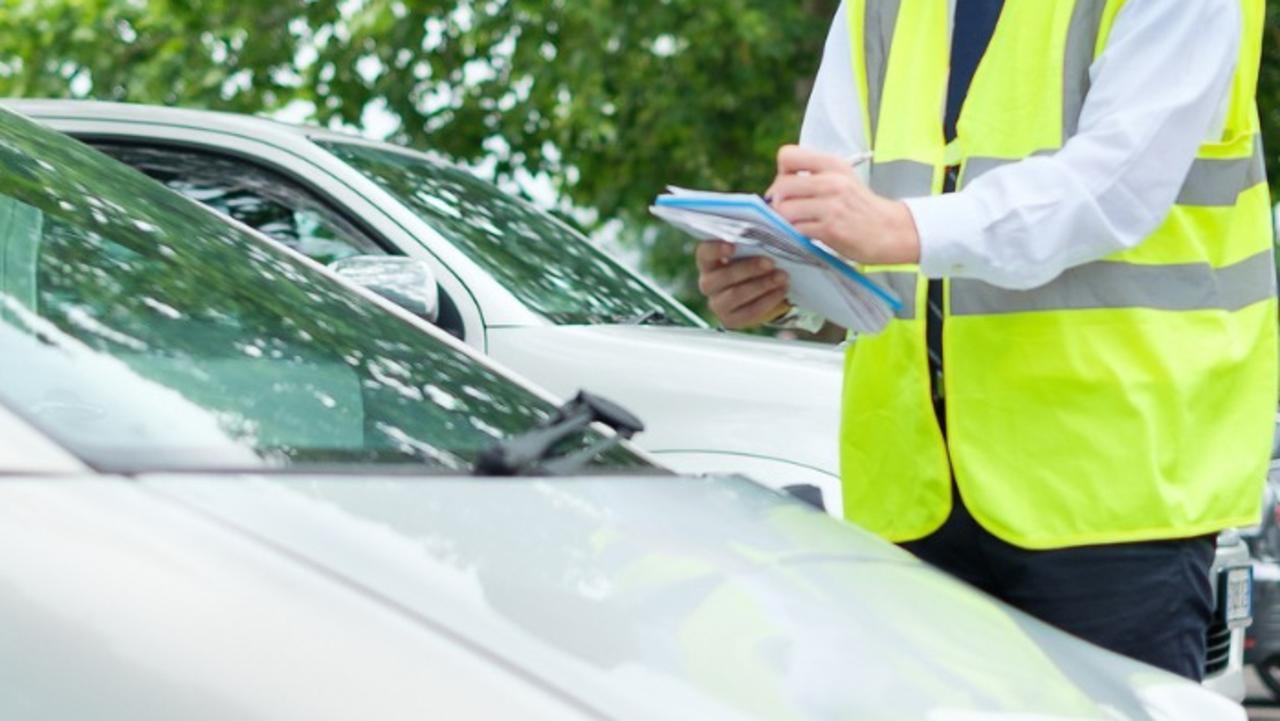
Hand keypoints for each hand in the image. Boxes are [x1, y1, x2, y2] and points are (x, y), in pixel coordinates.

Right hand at [695, 241, 790, 329]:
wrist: (758, 292)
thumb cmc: (752, 264)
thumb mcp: (749, 251)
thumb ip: (752, 242)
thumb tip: (770, 231)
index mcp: (708, 262)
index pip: (704, 253)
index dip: (716, 249)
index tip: (733, 246)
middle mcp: (708, 283)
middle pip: (724, 276)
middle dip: (749, 268)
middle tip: (770, 263)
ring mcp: (717, 304)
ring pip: (736, 295)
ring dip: (762, 285)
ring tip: (781, 277)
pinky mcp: (730, 320)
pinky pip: (749, 312)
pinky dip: (767, 301)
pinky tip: (780, 291)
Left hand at [766, 145, 920, 265]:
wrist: (890, 230)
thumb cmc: (860, 206)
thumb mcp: (842, 178)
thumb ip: (812, 176)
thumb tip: (775, 189)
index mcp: (832, 164)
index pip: (787, 156)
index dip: (781, 173)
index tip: (789, 186)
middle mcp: (831, 181)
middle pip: (781, 185)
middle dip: (777, 201)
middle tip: (787, 209)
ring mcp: (831, 205)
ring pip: (784, 210)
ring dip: (785, 220)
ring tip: (799, 222)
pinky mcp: (830, 228)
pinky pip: (796, 229)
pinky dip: (796, 233)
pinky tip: (809, 233)